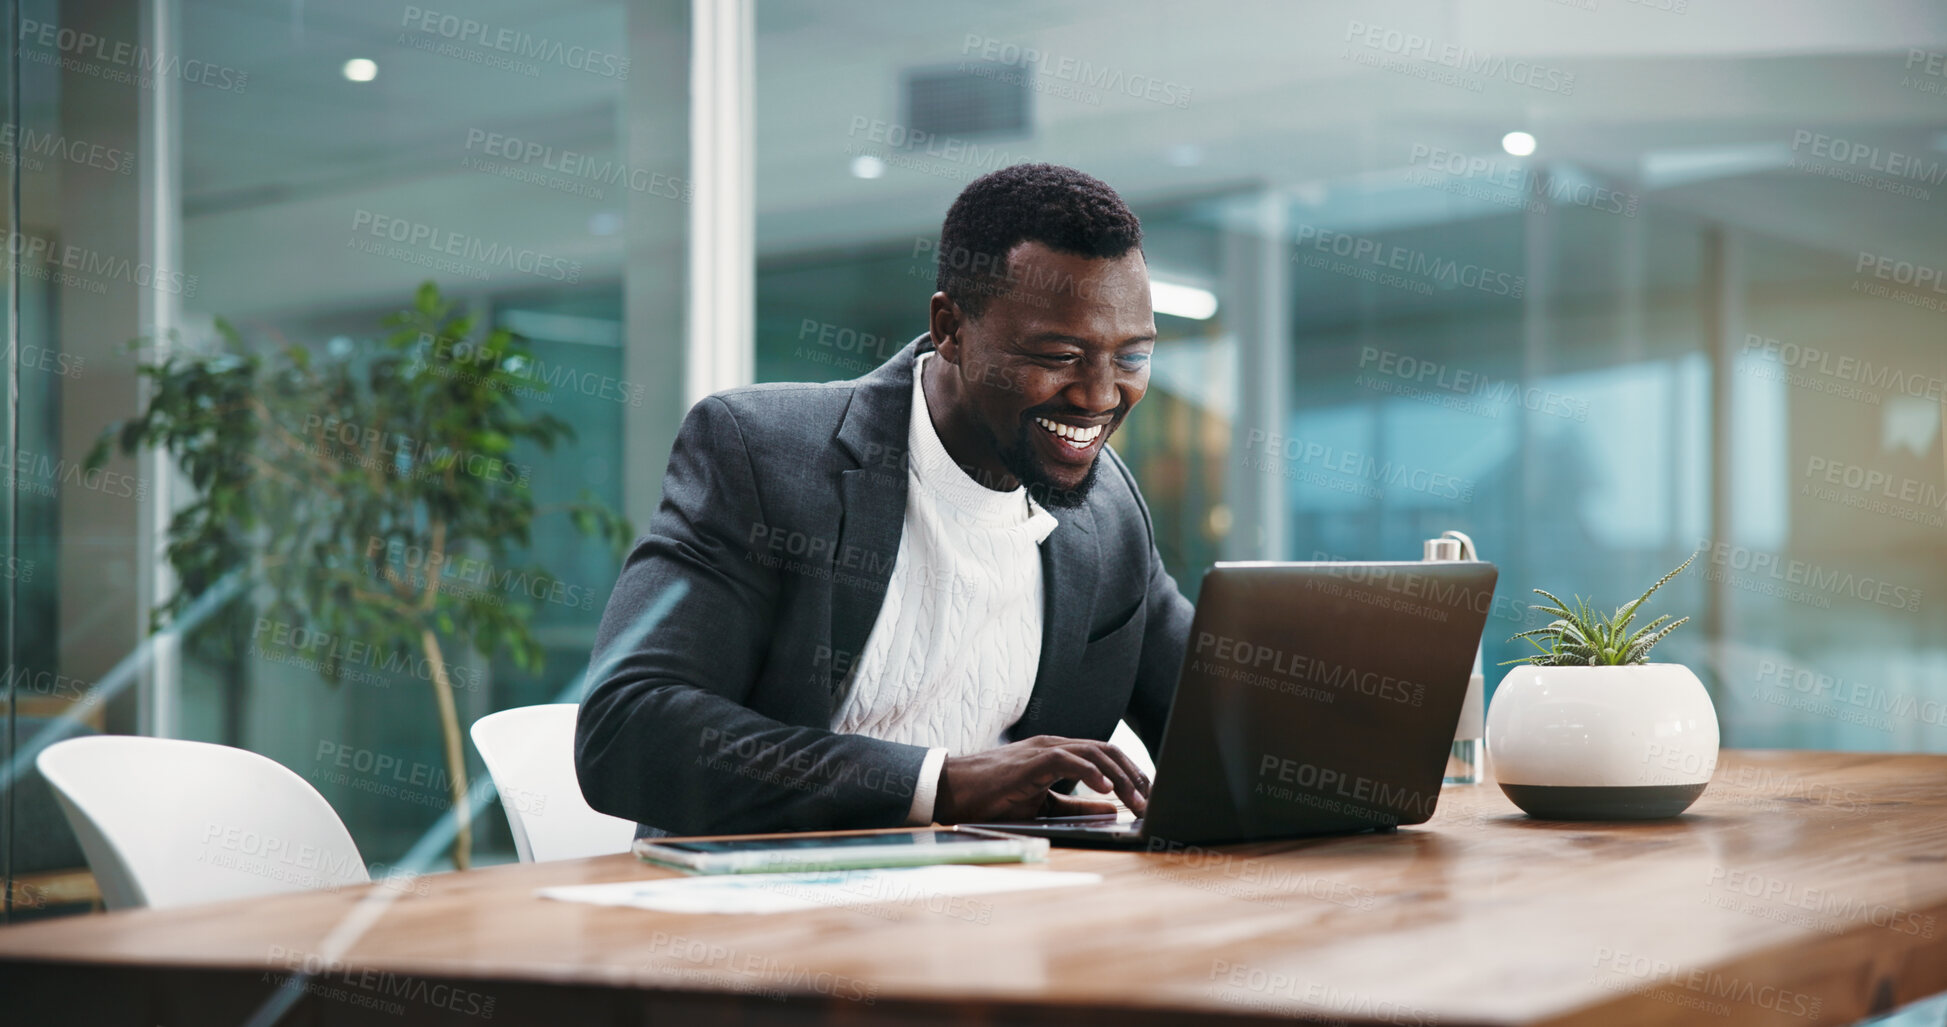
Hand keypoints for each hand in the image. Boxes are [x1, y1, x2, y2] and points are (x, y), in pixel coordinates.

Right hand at [934, 735, 1148, 823]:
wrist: (954, 790)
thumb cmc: (993, 797)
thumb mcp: (1044, 805)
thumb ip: (1077, 805)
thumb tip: (1111, 808)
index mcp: (1059, 754)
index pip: (1106, 756)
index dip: (1131, 774)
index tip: (1149, 796)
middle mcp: (1055, 746)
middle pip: (1108, 751)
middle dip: (1134, 776)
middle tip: (1151, 802)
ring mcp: (1044, 750)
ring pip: (1095, 753)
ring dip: (1120, 778)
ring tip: (1136, 800)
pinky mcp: (1032, 760)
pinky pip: (1069, 760)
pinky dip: (1092, 773)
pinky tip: (1107, 791)